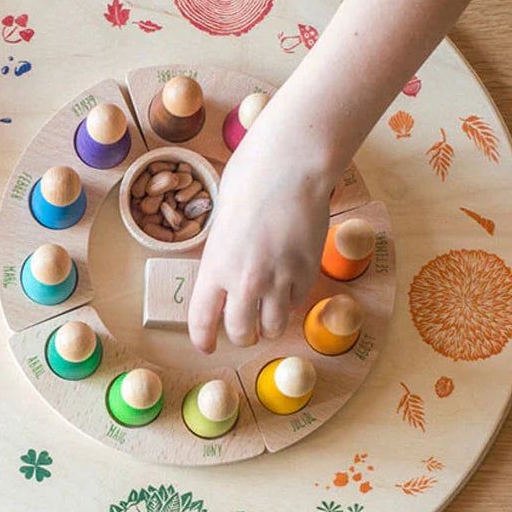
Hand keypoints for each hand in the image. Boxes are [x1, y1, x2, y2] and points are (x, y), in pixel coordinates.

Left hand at [187, 111, 334, 352]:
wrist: (291, 165)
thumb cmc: (250, 180)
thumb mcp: (222, 222)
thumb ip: (222, 256)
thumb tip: (226, 275)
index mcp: (215, 266)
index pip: (203, 320)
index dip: (204, 339)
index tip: (207, 346)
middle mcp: (245, 280)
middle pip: (242, 332)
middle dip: (243, 336)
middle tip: (245, 330)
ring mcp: (279, 278)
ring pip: (275, 326)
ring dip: (270, 326)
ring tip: (269, 316)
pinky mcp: (307, 271)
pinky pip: (297, 303)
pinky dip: (292, 302)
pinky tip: (288, 288)